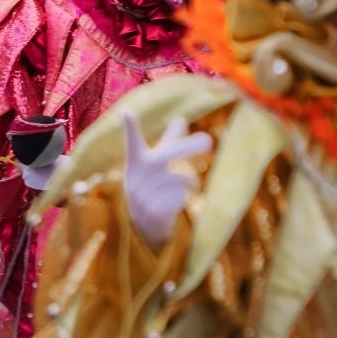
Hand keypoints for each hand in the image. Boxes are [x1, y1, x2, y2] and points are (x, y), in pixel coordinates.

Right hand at [122, 112, 211, 249]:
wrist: (145, 224)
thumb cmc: (152, 185)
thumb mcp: (156, 163)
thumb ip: (169, 141)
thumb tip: (181, 117)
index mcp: (137, 162)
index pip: (133, 142)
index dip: (130, 129)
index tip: (128, 113)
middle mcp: (138, 176)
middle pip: (167, 155)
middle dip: (187, 147)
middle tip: (208, 140)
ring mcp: (143, 195)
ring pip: (182, 178)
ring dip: (191, 181)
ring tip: (189, 187)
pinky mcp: (154, 211)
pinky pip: (181, 196)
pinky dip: (184, 198)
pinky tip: (176, 204)